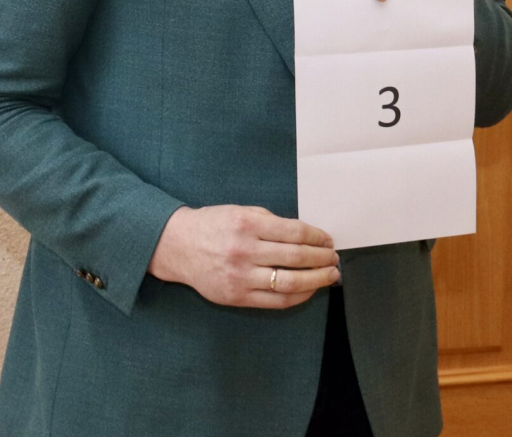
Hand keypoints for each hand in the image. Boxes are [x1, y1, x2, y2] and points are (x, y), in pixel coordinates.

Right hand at [147, 205, 339, 308]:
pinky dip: (298, 296)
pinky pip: (276, 300)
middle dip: (322, 258)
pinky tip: (309, 290)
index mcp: (247, 224)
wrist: (177, 246)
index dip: (317, 237)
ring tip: (329, 275)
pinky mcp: (237, 296)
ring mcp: (241, 276)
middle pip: (296, 257)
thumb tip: (305, 235)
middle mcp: (245, 251)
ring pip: (290, 282)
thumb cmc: (212, 225)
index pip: (295, 232)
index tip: (328, 240)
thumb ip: (270, 221)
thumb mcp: (240, 211)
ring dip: (316, 279)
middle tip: (334, 258)